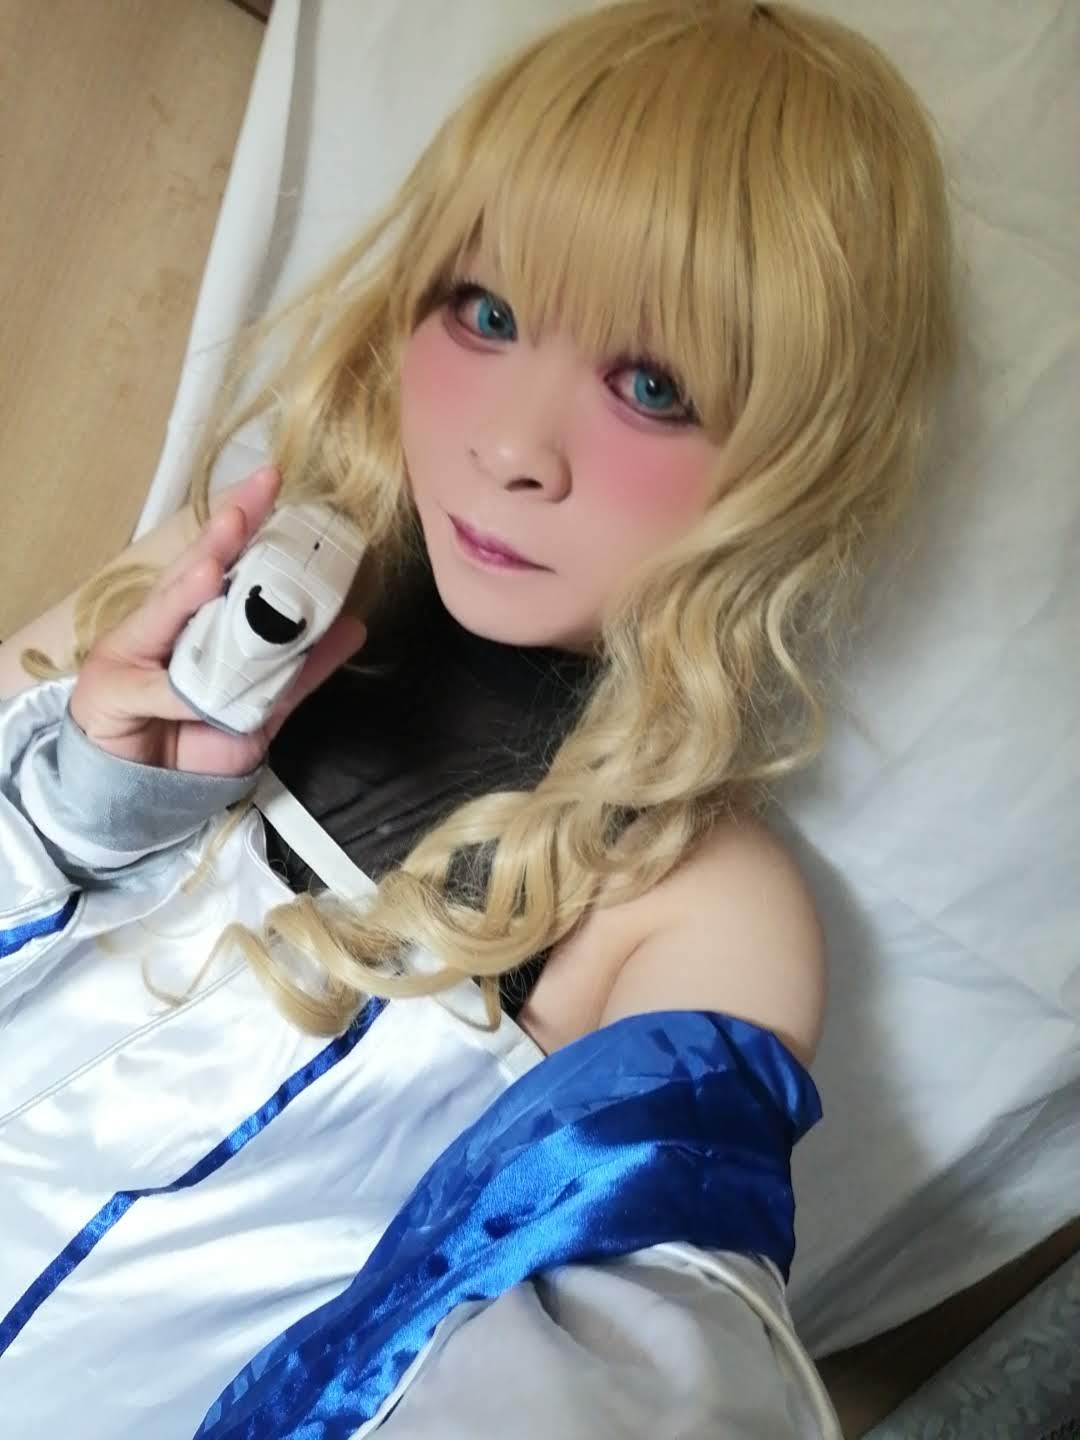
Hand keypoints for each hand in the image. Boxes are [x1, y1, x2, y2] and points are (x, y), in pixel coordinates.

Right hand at [68, 467, 367, 775]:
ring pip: (165, 612)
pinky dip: (172, 689)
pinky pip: (153, 689)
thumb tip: (352, 628)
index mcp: (196, 618)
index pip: (225, 561)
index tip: (274, 482)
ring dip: (192, 584)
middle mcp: (162, 623)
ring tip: (217, 558)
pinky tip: (185, 680)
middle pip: (195, 568)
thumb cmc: (196, 740)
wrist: (148, 795)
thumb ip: (300, 669)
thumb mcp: (261, 706)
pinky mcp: (110, 691)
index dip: (248, 522)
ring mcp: (131, 651)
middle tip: (256, 493)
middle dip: (226, 529)